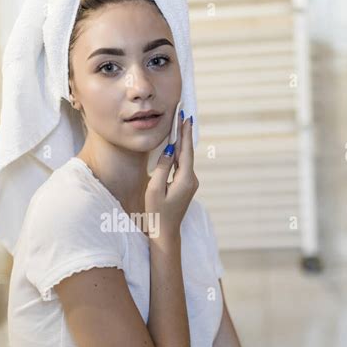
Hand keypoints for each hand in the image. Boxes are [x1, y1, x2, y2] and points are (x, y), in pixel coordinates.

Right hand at [145, 112, 197, 239]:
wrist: (165, 232)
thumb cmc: (157, 213)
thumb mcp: (155, 189)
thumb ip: (162, 168)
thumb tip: (169, 150)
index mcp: (185, 179)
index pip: (186, 150)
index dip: (185, 133)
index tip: (185, 117)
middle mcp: (192, 180)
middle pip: (186, 152)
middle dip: (183, 133)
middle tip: (182, 114)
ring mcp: (190, 183)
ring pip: (184, 158)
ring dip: (180, 142)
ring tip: (178, 125)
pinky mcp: (185, 186)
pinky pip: (182, 165)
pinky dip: (178, 153)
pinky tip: (175, 145)